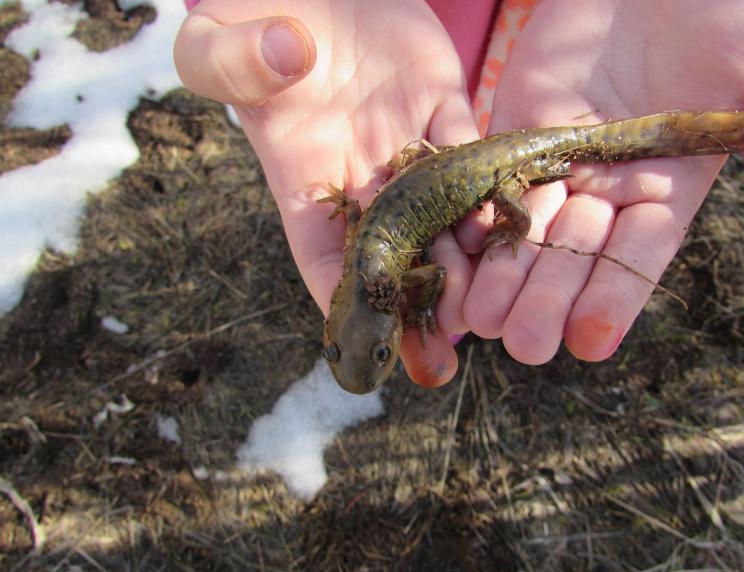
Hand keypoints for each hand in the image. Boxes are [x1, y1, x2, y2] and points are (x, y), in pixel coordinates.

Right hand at [174, 0, 478, 386]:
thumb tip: (289, 56)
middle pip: (395, 253)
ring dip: (464, 257)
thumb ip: (235, 60)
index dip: (348, 305)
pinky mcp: (439, 107)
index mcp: (301, 180)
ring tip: (489, 298)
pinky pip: (469, 151)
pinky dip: (487, 184)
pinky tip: (509, 219)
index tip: (370, 348)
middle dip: (419, 298)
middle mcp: (358, 177)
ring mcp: (402, 145)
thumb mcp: (216, 43)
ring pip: (441, 214)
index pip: (324, 259)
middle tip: (448, 338)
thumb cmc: (250, 20)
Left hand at [461, 0, 743, 363]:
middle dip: (549, 301)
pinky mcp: (512, 139)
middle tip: (525, 346)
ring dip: (503, 278)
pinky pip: (486, 186)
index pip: (637, 257)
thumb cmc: (716, 13)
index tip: (590, 341)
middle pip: (573, 258)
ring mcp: (555, 166)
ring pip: (525, 233)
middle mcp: (606, 191)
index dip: (614, 298)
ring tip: (481, 319)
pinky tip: (453, 262)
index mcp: (665, 190)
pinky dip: (470, 225)